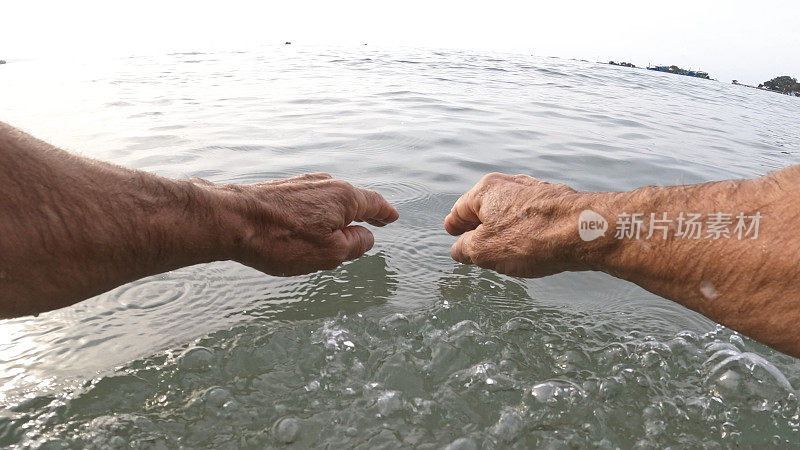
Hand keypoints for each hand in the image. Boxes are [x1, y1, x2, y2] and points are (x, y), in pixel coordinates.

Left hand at [210, 173, 398, 275]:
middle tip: (376, 221)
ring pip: (329, 199)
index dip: (384, 213)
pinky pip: (309, 201)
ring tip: (343, 227)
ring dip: (338, 213)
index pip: (373, 204)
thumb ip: (354, 245)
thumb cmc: (281, 240)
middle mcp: (325, 184)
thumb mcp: (329, 253)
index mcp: (344, 198)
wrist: (230, 220)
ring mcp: (301, 184)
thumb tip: (367, 236)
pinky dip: (318, 212)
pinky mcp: (280, 189)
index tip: (392, 217)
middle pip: (351, 199)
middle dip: (363, 213)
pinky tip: (312, 223)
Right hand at [444, 173, 592, 276]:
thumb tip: (458, 249)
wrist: (585, 231)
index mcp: (486, 191)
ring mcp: (537, 190)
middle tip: (473, 243)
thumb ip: (465, 249)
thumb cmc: (531, 239)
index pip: (460, 209)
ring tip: (502, 248)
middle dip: (479, 225)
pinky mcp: (559, 201)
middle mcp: (510, 184)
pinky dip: (526, 228)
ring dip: (503, 227)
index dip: (454, 224)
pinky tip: (530, 244)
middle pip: (486, 207)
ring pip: (511, 210)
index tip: (451, 232)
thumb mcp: (484, 251)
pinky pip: (533, 215)